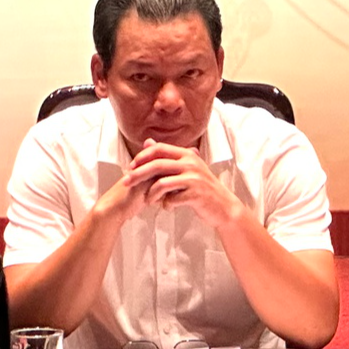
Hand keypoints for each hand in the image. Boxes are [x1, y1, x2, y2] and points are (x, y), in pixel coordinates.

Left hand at [125, 140, 244, 225]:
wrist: (223, 206)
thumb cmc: (202, 187)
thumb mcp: (188, 167)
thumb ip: (168, 155)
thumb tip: (147, 141)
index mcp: (188, 154)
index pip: (159, 149)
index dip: (142, 157)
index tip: (130, 167)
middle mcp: (191, 163)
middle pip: (157, 165)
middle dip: (137, 174)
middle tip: (125, 183)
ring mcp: (194, 178)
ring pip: (161, 183)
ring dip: (150, 194)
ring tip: (148, 201)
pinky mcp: (195, 194)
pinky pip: (171, 199)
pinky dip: (165, 205)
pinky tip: (167, 207)